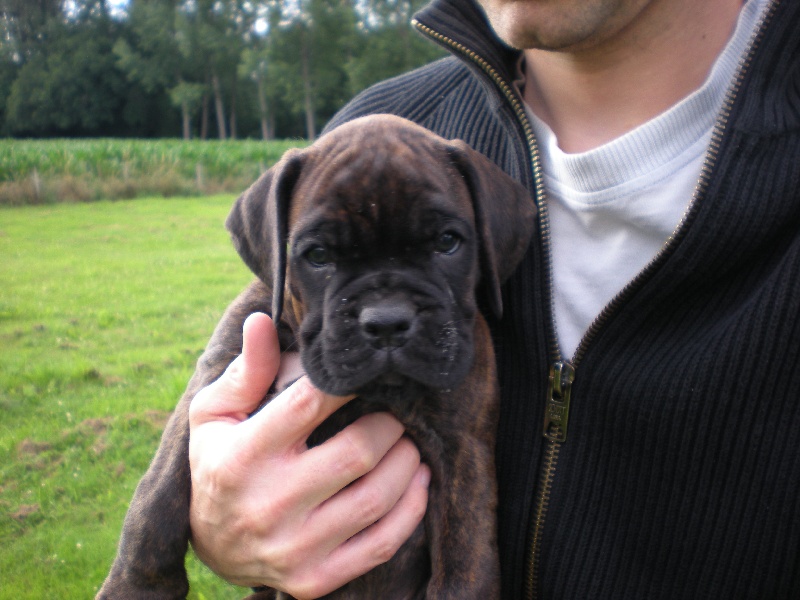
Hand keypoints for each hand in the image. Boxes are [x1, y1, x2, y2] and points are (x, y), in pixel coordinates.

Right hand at [188, 312, 429, 598]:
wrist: (211, 546)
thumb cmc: (218, 463)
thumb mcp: (215, 414)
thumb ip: (246, 371)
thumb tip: (263, 322)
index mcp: (240, 458)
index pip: (308, 405)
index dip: (348, 381)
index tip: (366, 372)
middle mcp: (268, 506)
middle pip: (357, 451)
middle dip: (388, 423)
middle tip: (394, 411)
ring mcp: (294, 549)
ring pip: (376, 497)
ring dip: (406, 461)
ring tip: (406, 442)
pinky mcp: (316, 580)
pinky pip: (382, 543)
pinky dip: (411, 507)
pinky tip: (415, 480)